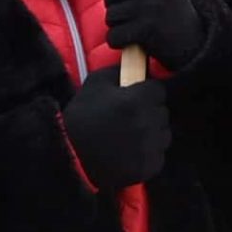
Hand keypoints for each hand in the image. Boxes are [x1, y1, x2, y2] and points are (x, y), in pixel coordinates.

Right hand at [61, 70, 169, 192]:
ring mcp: (151, 147)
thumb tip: (135, 64)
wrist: (67, 159)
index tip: (135, 98)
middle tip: (128, 118)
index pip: (159, 89)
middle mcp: (149, 123)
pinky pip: (158, 155)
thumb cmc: (79, 119)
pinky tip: (128, 153)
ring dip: (151, 133)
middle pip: (162, 111)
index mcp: (137, 100)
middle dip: (149, 112)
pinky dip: (147, 154)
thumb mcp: (94, 85)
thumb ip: (118, 70)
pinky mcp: (150, 167)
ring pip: (163, 134)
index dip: (147, 92)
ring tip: (128, 136)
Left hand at [103, 0, 205, 71]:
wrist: (192, 39)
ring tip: (140, 22)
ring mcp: (154, 5)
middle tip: (139, 8)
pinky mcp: (148, 29)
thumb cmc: (166, 3)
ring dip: (119, 22)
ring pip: (110, 15)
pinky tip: (136, 38)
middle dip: (117, 3)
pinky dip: (119, 40)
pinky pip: (113, 36)